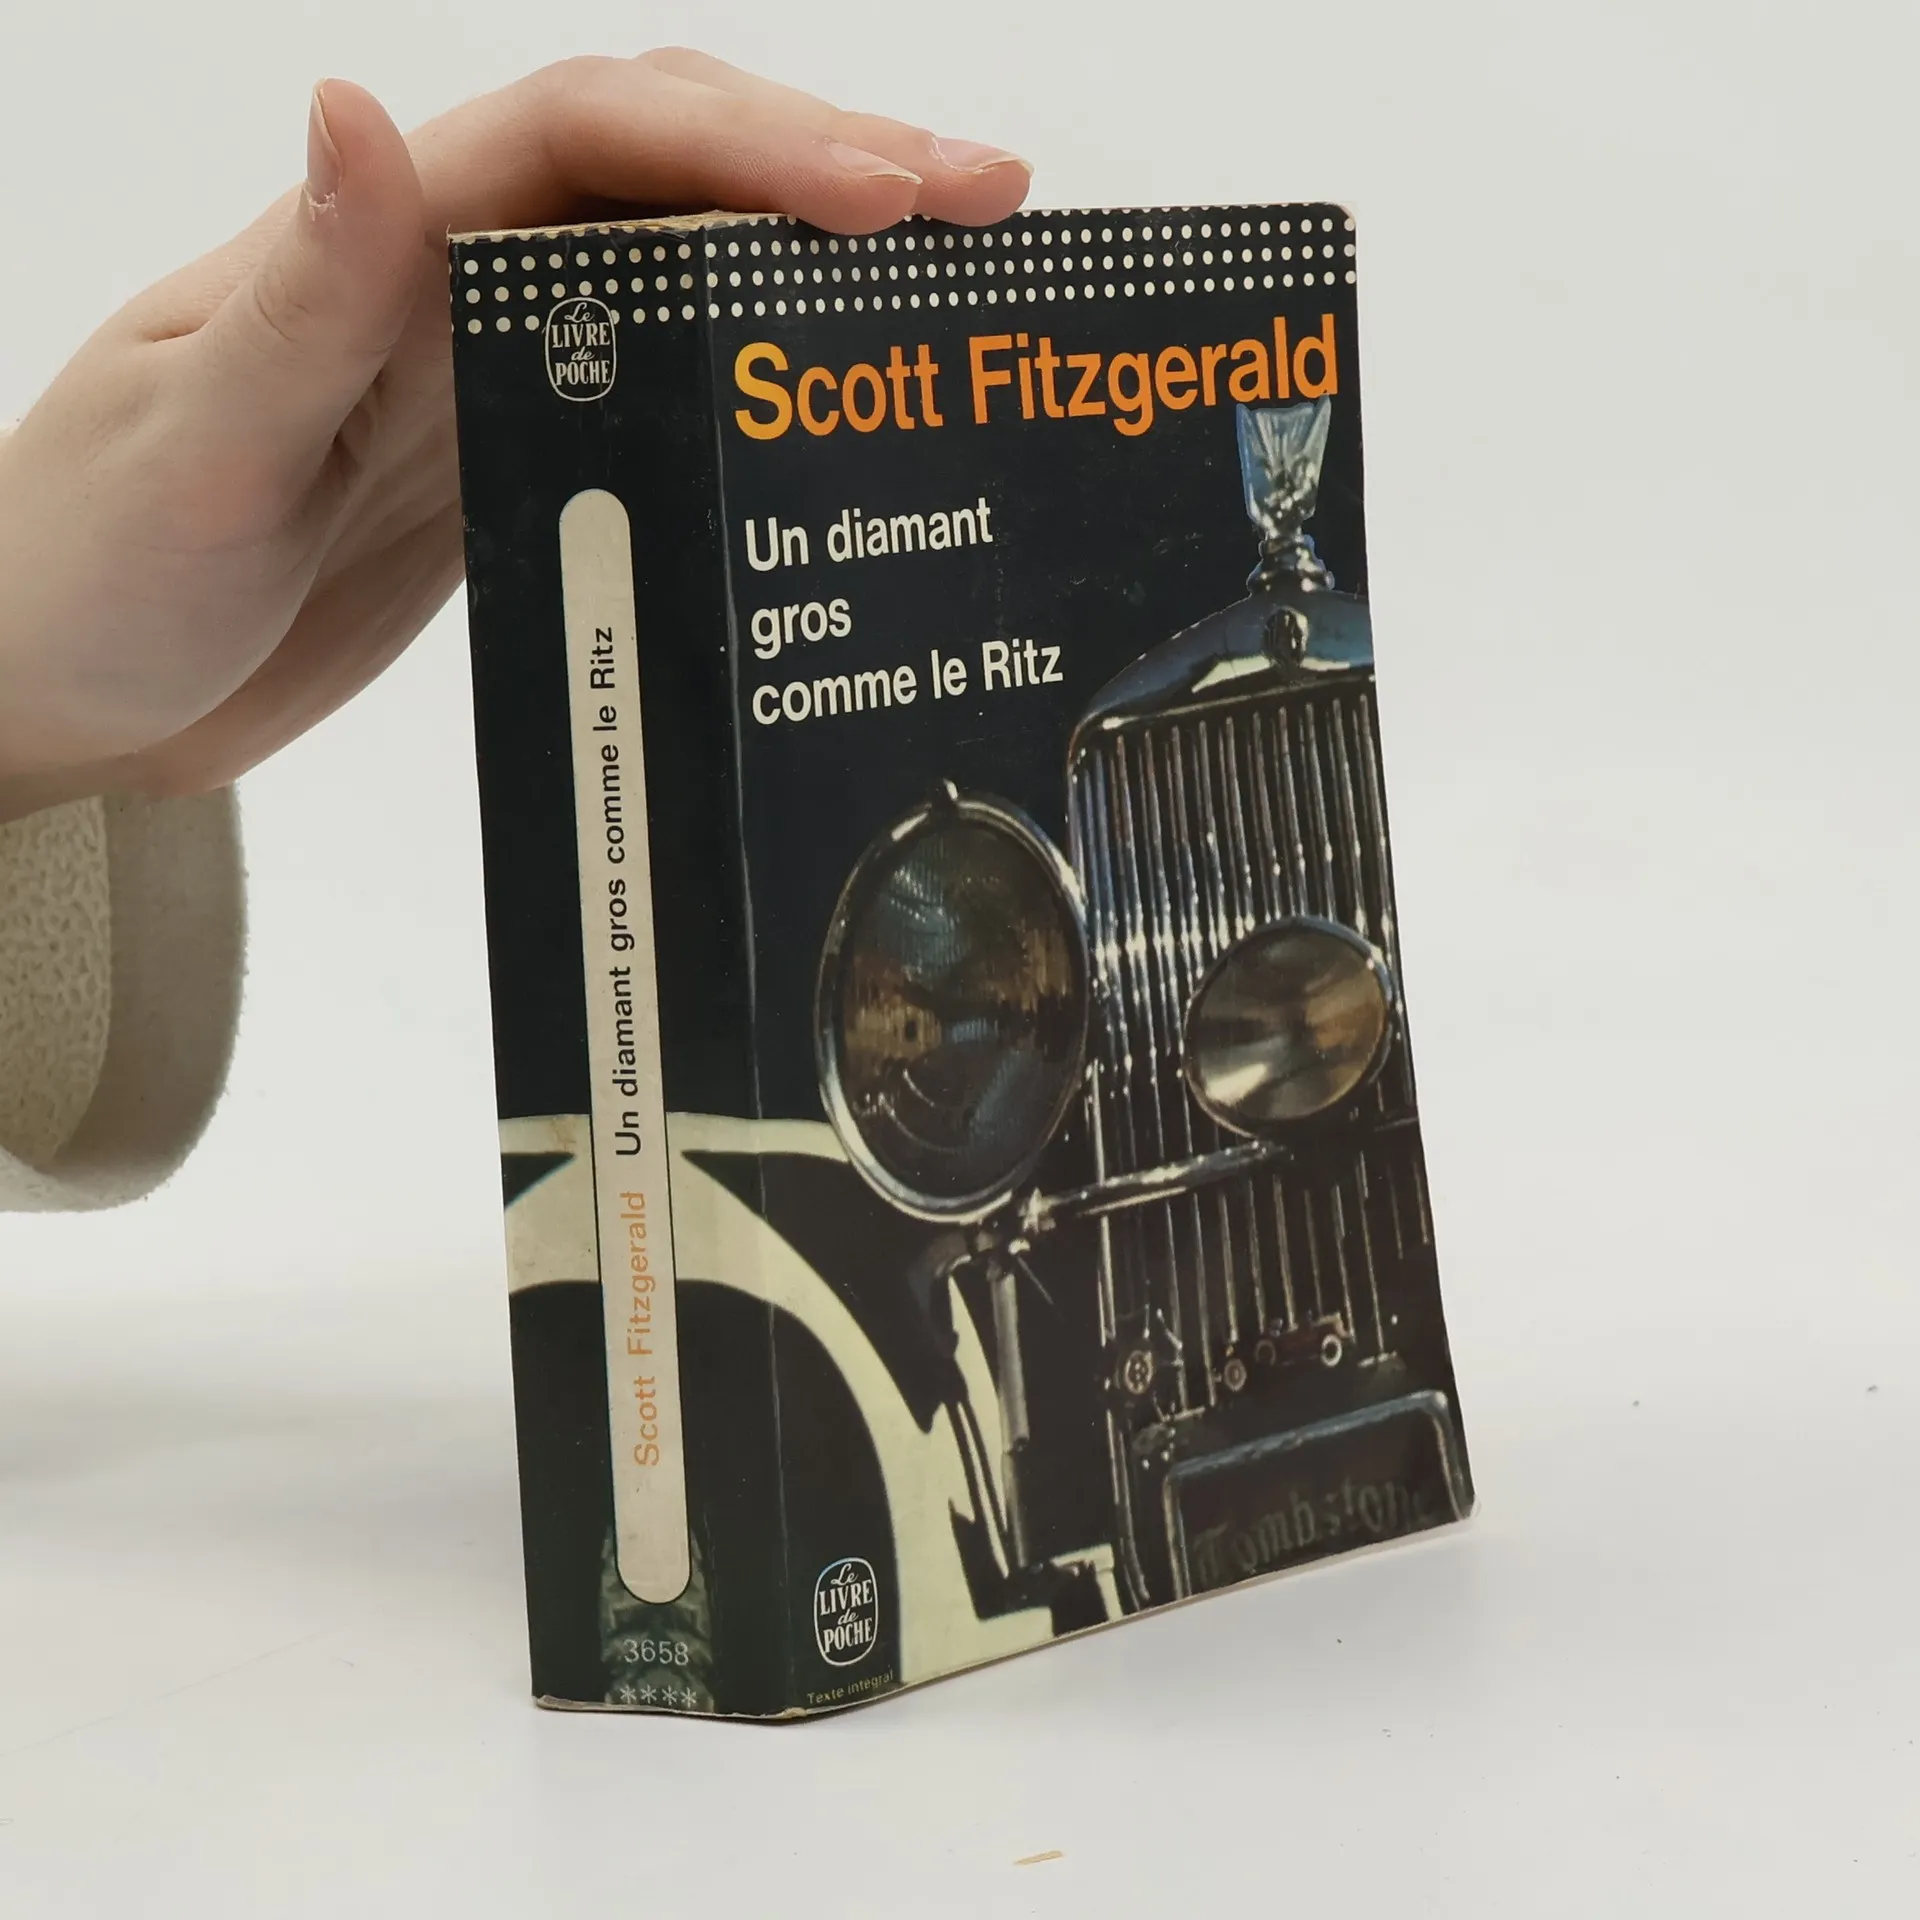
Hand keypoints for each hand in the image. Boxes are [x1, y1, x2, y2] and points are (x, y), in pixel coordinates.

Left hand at [0, 52, 1030, 818]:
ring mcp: (486, 379)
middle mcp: (448, 287)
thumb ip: (302, 305)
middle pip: (669, 181)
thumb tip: (371, 117)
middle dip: (832, 173)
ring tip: (948, 289)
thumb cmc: (81, 563)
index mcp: (380, 248)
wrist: (57, 690)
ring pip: (680, 283)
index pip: (594, 143)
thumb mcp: (185, 442)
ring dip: (813, 272)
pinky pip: (652, 401)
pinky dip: (752, 387)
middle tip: (988, 204)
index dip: (750, 147)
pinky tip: (829, 413)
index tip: (885, 196)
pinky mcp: (506, 474)